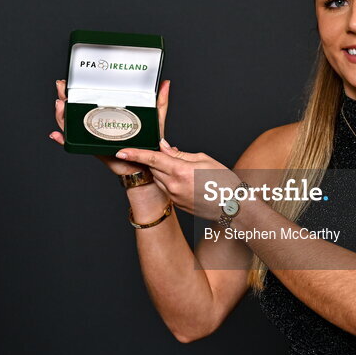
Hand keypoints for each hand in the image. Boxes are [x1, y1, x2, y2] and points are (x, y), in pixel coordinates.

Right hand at [49, 78, 159, 175]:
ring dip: (61, 115)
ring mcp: (92, 135)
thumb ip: (159, 102)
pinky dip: (63, 140)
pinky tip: (56, 135)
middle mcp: (97, 123)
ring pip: (70, 124)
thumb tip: (165, 82)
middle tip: (62, 90)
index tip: (71, 80)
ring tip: (61, 106)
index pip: (90, 99)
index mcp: (109, 114)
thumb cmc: (149, 144)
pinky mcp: (92, 148)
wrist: (144, 166)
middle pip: (75, 109)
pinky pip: (73, 144)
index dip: (77, 90)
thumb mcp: (154, 120)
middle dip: (65, 98)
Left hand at [114, 140, 237, 219]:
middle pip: (153, 168)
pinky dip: (169, 180)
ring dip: (163, 170)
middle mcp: (174, 186)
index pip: (152, 159)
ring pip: (159, 178)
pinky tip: (185, 179)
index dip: (135, 154)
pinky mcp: (177, 204)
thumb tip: (164, 148)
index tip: (122, 151)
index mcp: (181, 171)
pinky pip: (166, 188)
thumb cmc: (223, 181)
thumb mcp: (204, 159)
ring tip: (182, 168)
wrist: (233, 206)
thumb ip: (180, 153)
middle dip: (154, 159)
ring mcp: (174, 197)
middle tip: (164, 153)